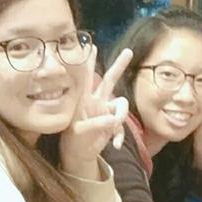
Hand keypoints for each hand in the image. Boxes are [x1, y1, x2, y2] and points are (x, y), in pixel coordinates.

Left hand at [59, 47, 132, 178]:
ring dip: (121, 116)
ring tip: (114, 128)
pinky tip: (114, 145)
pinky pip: (122, 126)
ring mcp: (106, 112)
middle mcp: (97, 102)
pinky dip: (119, 136)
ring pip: (121, 104)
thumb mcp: (80, 132)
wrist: (79, 155)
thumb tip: (114, 120)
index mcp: (84, 100)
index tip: (93, 46)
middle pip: (109, 80)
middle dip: (119, 66)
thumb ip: (96, 124)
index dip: (89, 62)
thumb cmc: (73, 141)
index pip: (86, 77)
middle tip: (128, 51)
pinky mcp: (113, 124)